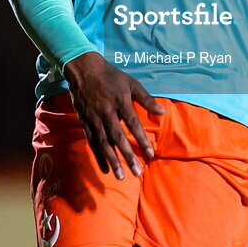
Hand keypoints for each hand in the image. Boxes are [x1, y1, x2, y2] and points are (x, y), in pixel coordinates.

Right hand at [62, 52, 165, 179]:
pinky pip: (92, 142)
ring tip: (120, 176)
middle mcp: (107, 112)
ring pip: (104, 143)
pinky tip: (106, 168)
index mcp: (120, 101)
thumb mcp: (131, 83)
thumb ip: (146, 99)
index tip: (150, 154)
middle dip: (127, 155)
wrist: (84, 70)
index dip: (142, 139)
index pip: (133, 124)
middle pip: (118, 137)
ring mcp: (94, 118)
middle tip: (137, 172)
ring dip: (112, 160)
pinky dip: (99, 156)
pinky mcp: (85, 122)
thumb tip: (163, 112)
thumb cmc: (111, 76)